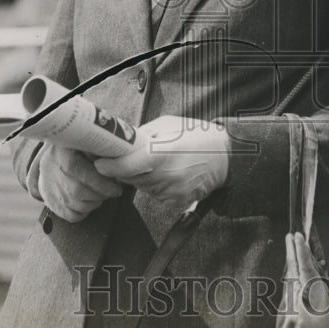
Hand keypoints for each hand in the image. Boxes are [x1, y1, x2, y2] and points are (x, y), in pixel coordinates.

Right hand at [36, 143, 121, 222]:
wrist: (56, 153)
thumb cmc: (82, 149)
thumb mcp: (90, 144)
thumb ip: (103, 154)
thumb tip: (120, 169)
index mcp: (63, 151)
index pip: (82, 174)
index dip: (103, 184)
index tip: (117, 188)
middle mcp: (51, 168)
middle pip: (79, 191)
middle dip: (100, 194)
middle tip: (111, 191)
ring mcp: (48, 186)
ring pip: (76, 205)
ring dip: (94, 203)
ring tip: (100, 194)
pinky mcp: (49, 200)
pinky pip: (71, 215)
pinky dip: (84, 212)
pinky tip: (88, 200)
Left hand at [95, 116, 229, 209]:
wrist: (227, 157)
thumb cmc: (198, 136)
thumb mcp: (168, 125)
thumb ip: (142, 135)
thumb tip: (121, 141)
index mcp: (161, 154)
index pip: (124, 167)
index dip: (109, 166)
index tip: (101, 161)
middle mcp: (164, 177)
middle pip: (130, 178)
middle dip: (125, 168)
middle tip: (132, 155)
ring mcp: (171, 192)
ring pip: (141, 186)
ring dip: (141, 176)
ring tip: (158, 162)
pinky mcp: (176, 202)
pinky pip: (155, 194)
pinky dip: (155, 184)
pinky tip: (168, 173)